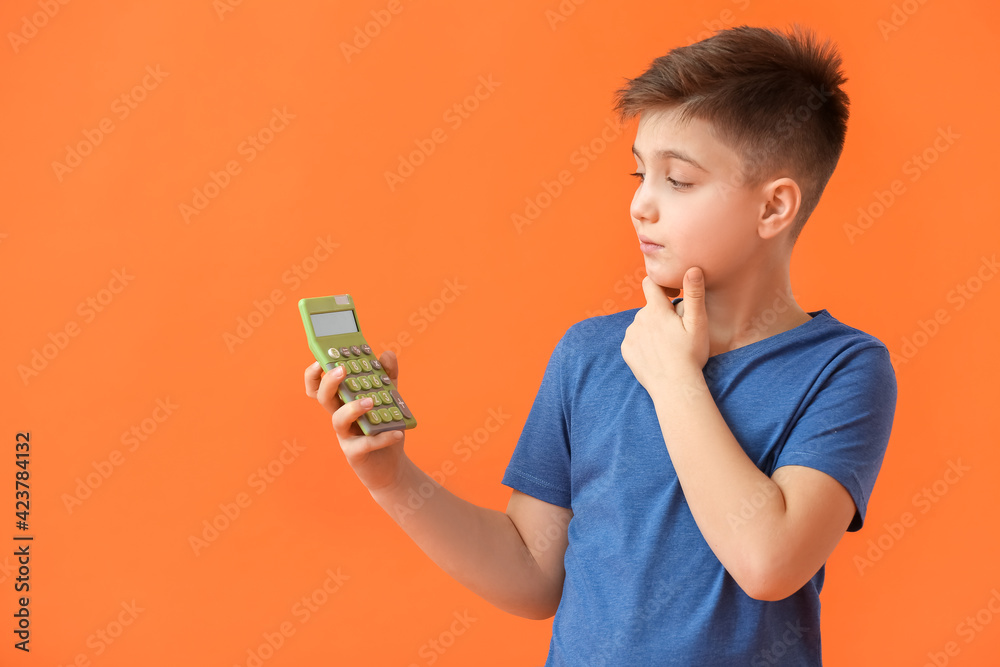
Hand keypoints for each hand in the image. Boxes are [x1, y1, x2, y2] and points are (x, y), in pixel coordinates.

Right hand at [304, 350, 407, 492]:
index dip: (314, 374)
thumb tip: (387, 354)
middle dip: (329, 382)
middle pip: (323, 398)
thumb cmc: (384, 428)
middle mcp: (340, 417)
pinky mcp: (355, 454)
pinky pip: (364, 444)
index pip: (320, 386)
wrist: (391, 465)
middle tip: (343, 370)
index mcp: (343, 402)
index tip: (320, 358)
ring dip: (353, 408)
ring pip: (338, 420)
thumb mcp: (390, 398)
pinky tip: (397, 433)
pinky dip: (382, 437)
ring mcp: (345, 436)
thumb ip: (388, 376)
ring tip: (371, 401)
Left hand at [621, 267, 709, 392]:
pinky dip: (644, 342)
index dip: (661, 284)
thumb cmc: (690, 355)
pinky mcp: (626, 350)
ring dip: (652, 328)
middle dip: (661, 313)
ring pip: (642, 323)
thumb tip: (692, 268)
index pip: (650, 283)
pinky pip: (634, 339)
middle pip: (649, 307)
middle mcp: (639, 319)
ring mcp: (630, 335)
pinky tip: (657, 353)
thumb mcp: (697, 324)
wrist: (674, 387)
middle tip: (678, 331)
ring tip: (668, 345)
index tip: (673, 293)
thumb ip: (694, 294)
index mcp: (656, 310)